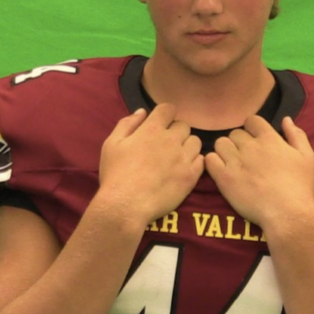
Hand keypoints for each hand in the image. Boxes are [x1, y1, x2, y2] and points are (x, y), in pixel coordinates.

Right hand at [99, 104, 203, 223]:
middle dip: (175, 132)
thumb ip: (127, 124)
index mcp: (151, 129)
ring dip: (187, 146)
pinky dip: (194, 162)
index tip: (160, 124)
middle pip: (183, 126)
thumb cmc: (115, 174)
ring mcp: (183, 158)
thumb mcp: (111, 144)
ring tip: (176, 158)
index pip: (168, 109)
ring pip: (195, 142)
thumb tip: (142, 112)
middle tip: (165, 146)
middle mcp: (171, 140)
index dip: (165, 115)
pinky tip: (182, 169)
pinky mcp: (190, 176)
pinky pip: (201, 161)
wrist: (126, 205)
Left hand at [204, 116, 313, 229]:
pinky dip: (213, 162)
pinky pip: (209, 160)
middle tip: (245, 158)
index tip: (255, 141)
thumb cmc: (300, 187)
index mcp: (269, 139)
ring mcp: (235, 161)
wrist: (287, 213)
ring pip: (220, 144)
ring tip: (232, 164)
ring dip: (225, 151)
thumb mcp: (308, 158)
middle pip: (235, 133)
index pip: (251, 120)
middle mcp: (250, 146)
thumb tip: (286, 119)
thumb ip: (297, 135)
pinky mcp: (224, 177)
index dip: (252, 129)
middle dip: (239, 142)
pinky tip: (221, 171)